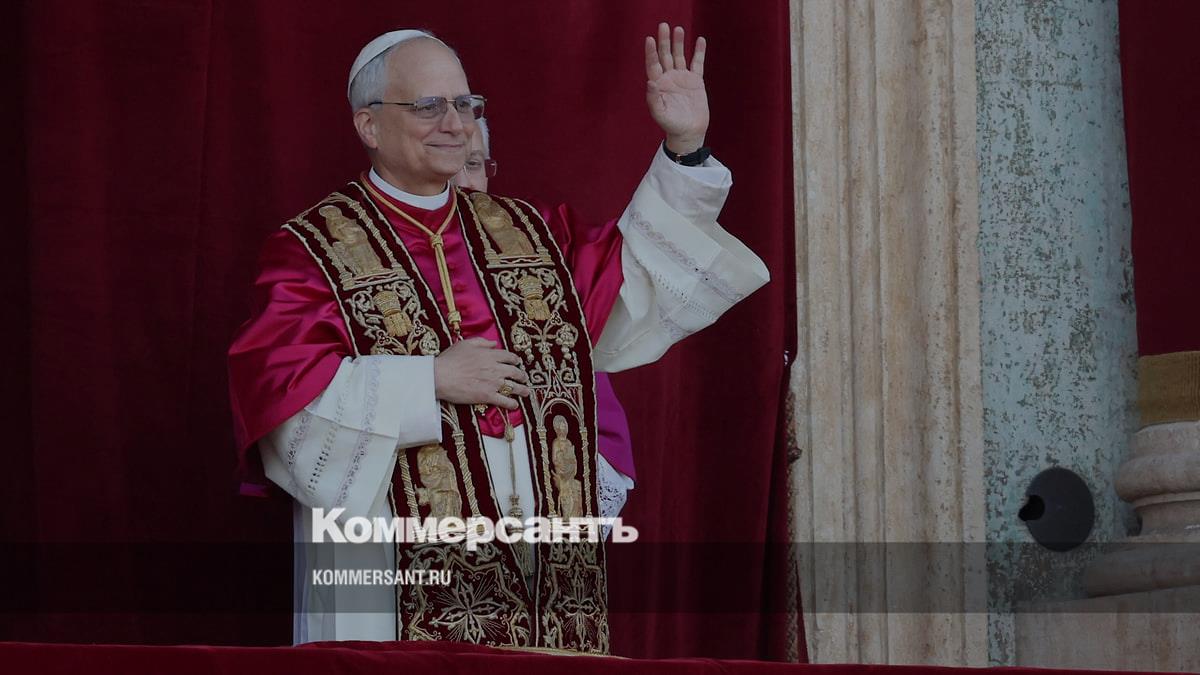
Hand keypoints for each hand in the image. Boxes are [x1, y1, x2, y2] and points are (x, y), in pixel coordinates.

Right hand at [434, 337, 530, 409]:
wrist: (440, 376)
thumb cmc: (450, 359)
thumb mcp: (465, 344)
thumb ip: (482, 342)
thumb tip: (494, 343)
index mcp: (490, 355)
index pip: (509, 357)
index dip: (515, 360)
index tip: (517, 362)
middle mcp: (495, 368)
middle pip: (514, 372)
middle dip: (521, 375)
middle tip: (524, 378)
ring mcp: (493, 383)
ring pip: (513, 386)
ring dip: (522, 390)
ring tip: (526, 392)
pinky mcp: (487, 396)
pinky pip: (504, 401)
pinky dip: (511, 404)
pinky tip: (515, 405)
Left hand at [644, 23, 708, 154]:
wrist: (689, 133)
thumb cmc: (672, 125)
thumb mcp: (660, 114)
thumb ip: (653, 99)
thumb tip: (650, 82)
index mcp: (658, 85)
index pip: (653, 64)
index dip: (651, 52)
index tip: (649, 39)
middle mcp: (669, 78)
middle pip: (665, 55)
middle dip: (664, 41)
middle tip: (663, 25)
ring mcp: (683, 78)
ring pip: (680, 56)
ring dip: (679, 43)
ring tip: (678, 29)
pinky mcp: (696, 81)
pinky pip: (697, 63)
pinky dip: (699, 52)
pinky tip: (699, 40)